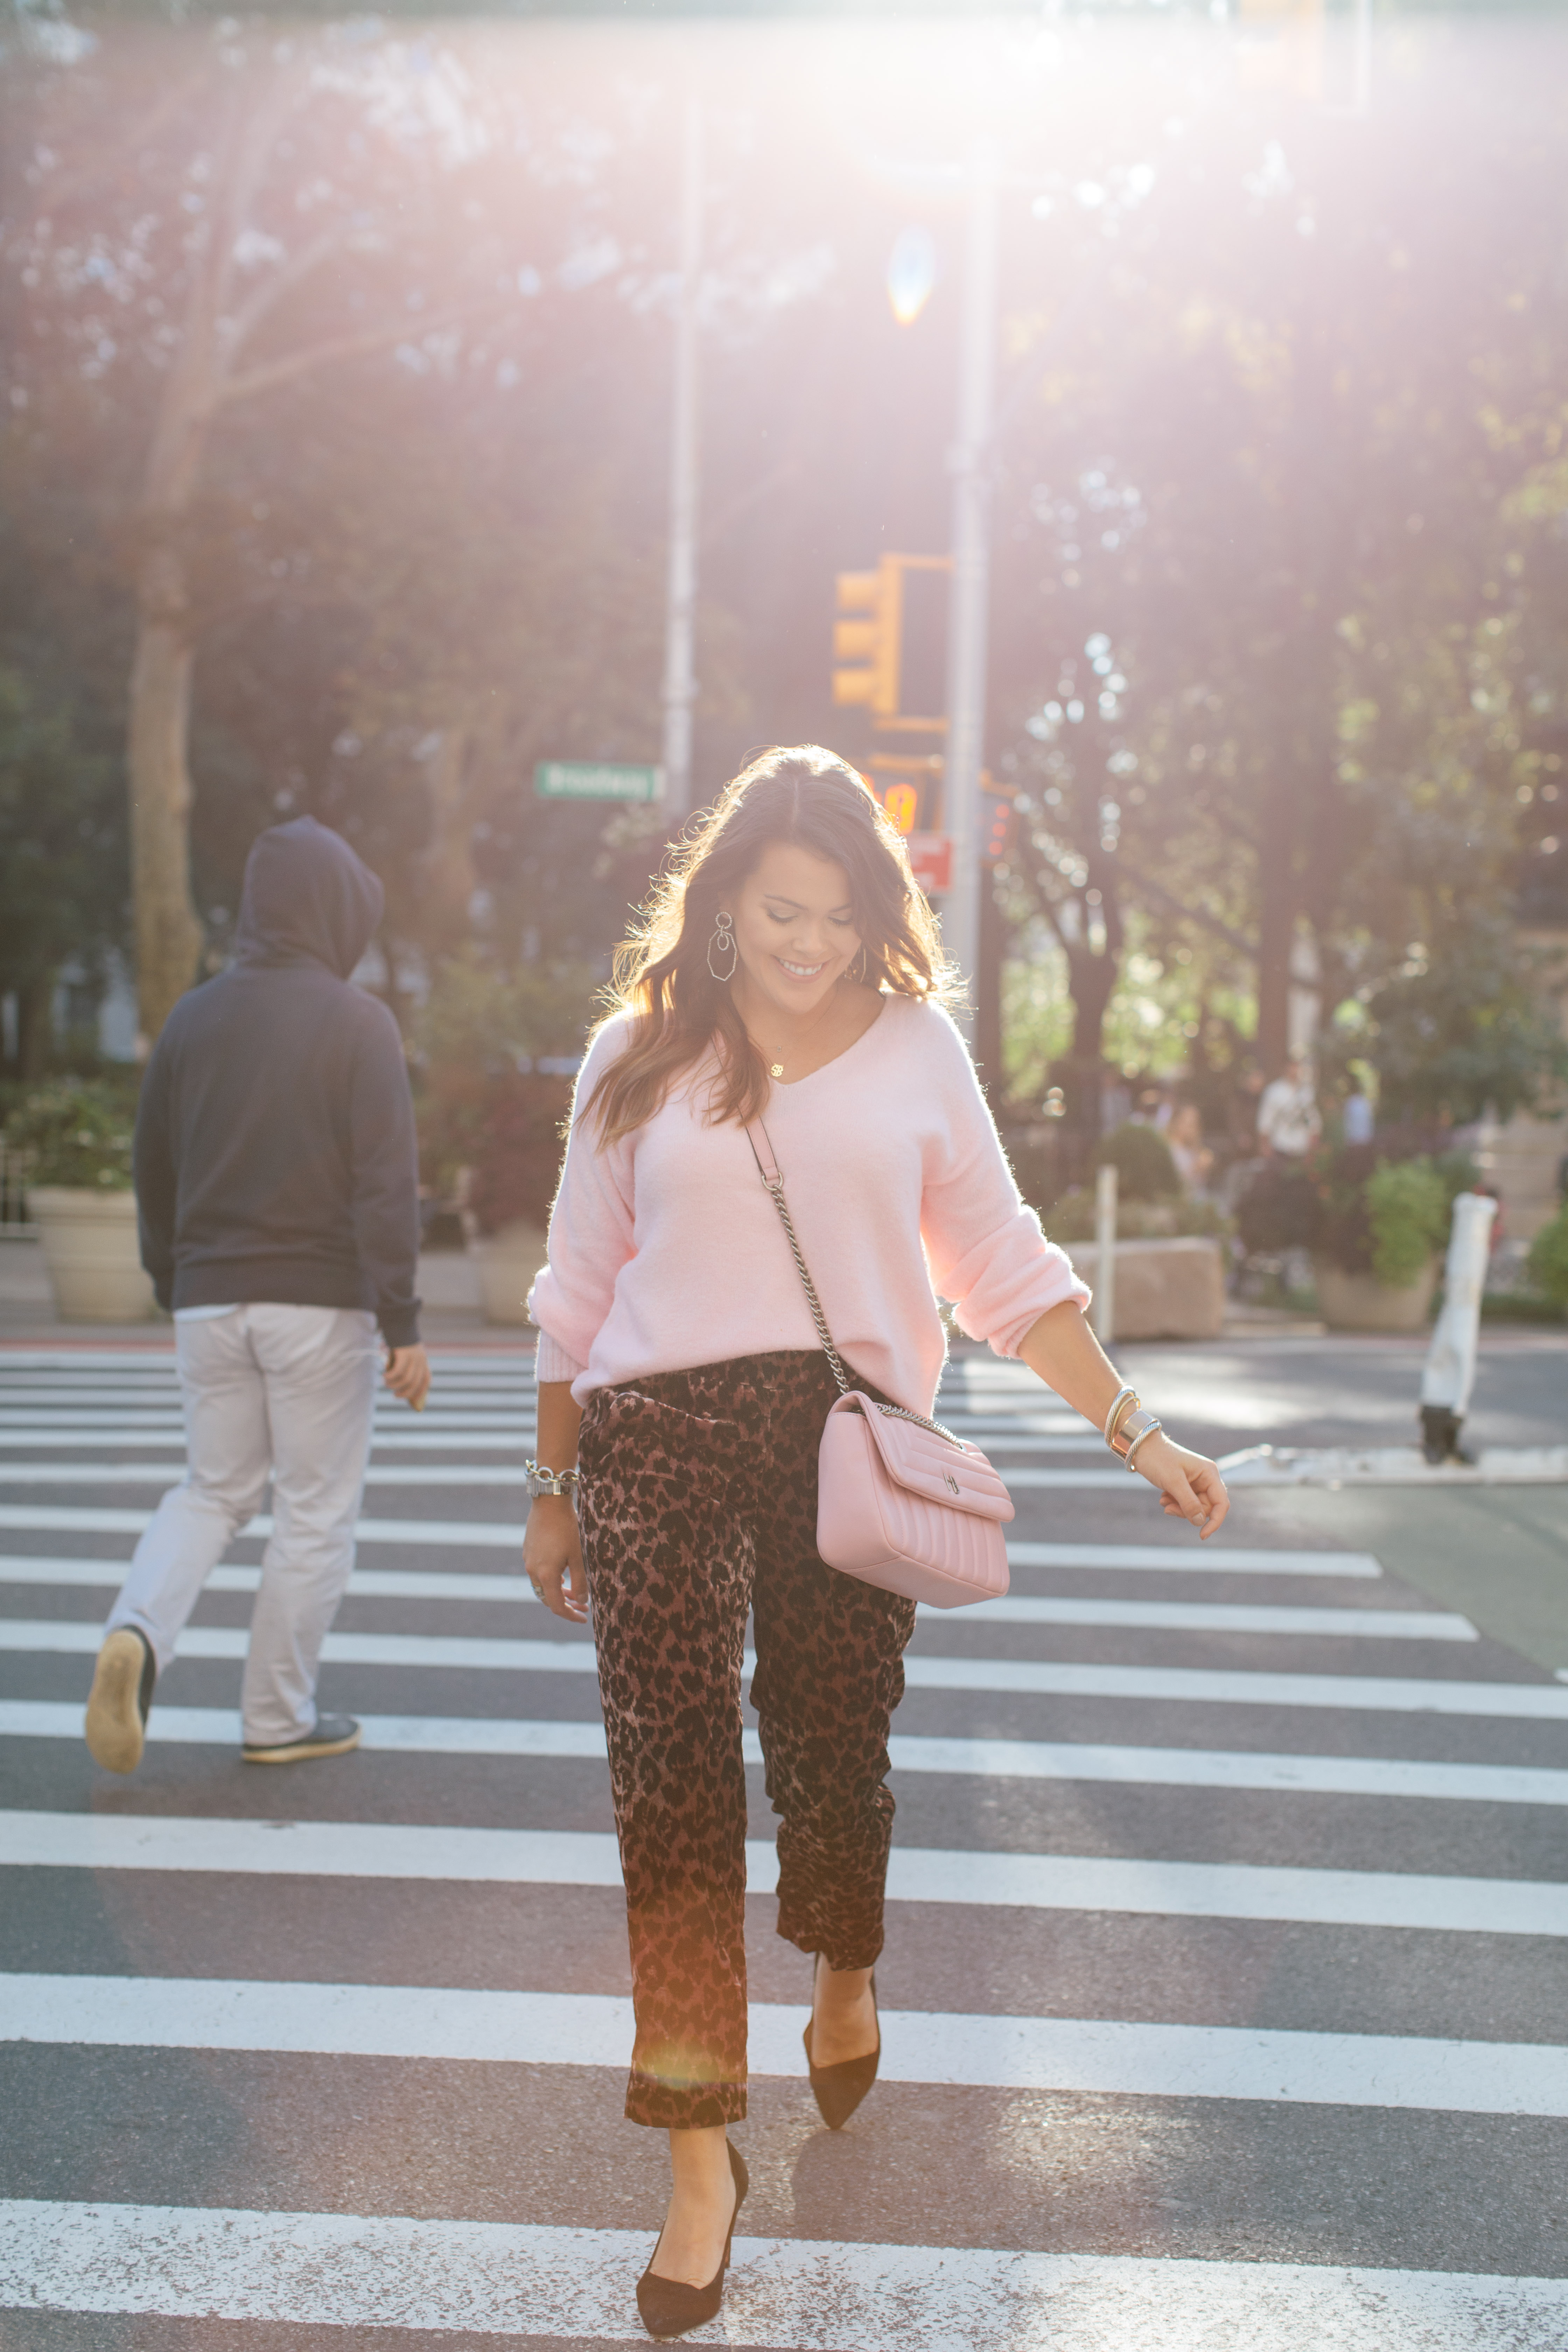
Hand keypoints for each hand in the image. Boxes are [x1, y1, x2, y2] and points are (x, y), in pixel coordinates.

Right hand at [383, 1342, 431, 1411]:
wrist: (399, 1322)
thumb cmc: (399, 1342)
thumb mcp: (406, 1357)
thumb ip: (406, 1369)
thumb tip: (401, 1387)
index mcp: (423, 1361)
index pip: (426, 1381)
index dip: (420, 1392)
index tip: (412, 1400)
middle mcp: (421, 1360)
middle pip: (415, 1383)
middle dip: (405, 1393)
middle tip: (395, 1394)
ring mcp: (414, 1357)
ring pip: (406, 1379)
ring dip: (394, 1385)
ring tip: (386, 1383)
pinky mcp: (405, 1353)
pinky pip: (398, 1371)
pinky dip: (390, 1376)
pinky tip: (385, 1376)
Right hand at [524, 1493, 587, 1621]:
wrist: (548, 1502)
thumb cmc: (566, 1528)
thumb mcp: (578, 1556)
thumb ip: (580, 1581)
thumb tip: (582, 1601)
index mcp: (546, 1575)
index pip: (557, 1606)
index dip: (571, 1615)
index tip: (584, 1617)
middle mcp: (533, 1571)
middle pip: (548, 1598)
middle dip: (566, 1604)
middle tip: (583, 1605)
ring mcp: (528, 1560)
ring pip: (542, 1585)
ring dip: (558, 1591)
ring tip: (575, 1590)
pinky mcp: (527, 1551)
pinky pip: (538, 1573)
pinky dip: (551, 1579)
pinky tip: (563, 1573)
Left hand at [1128, 1430, 1228, 1537]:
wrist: (1142, 1448)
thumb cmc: (1158, 1459)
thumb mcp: (1173, 1482)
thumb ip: (1188, 1502)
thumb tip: (1199, 1522)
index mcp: (1209, 1473)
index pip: (1221, 1503)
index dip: (1215, 1521)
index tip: (1202, 1535)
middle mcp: (1206, 1478)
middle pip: (1206, 1508)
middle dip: (1188, 1512)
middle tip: (1168, 1509)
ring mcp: (1196, 1482)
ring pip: (1195, 1507)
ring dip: (1179, 1508)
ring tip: (1163, 1501)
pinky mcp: (1186, 1486)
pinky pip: (1186, 1503)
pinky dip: (1175, 1504)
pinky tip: (1163, 1497)